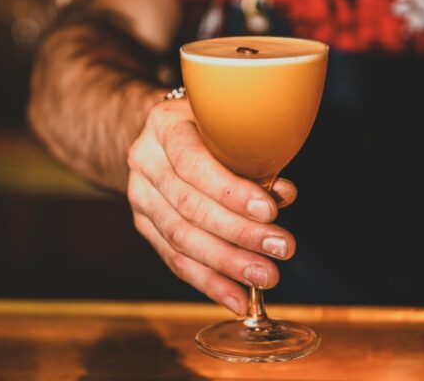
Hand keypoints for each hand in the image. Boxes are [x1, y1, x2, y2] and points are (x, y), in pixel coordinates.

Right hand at [127, 99, 296, 315]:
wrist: (165, 135)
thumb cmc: (207, 127)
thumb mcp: (227, 125)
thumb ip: (253, 155)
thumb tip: (283, 193)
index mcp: (165, 126)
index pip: (192, 163)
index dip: (230, 191)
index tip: (269, 210)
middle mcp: (145, 160)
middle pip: (188, 205)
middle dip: (238, 232)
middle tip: (281, 247)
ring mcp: (140, 195)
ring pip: (180, 238)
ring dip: (227, 263)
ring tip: (265, 276)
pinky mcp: (144, 223)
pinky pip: (173, 259)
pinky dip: (208, 281)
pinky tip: (237, 296)